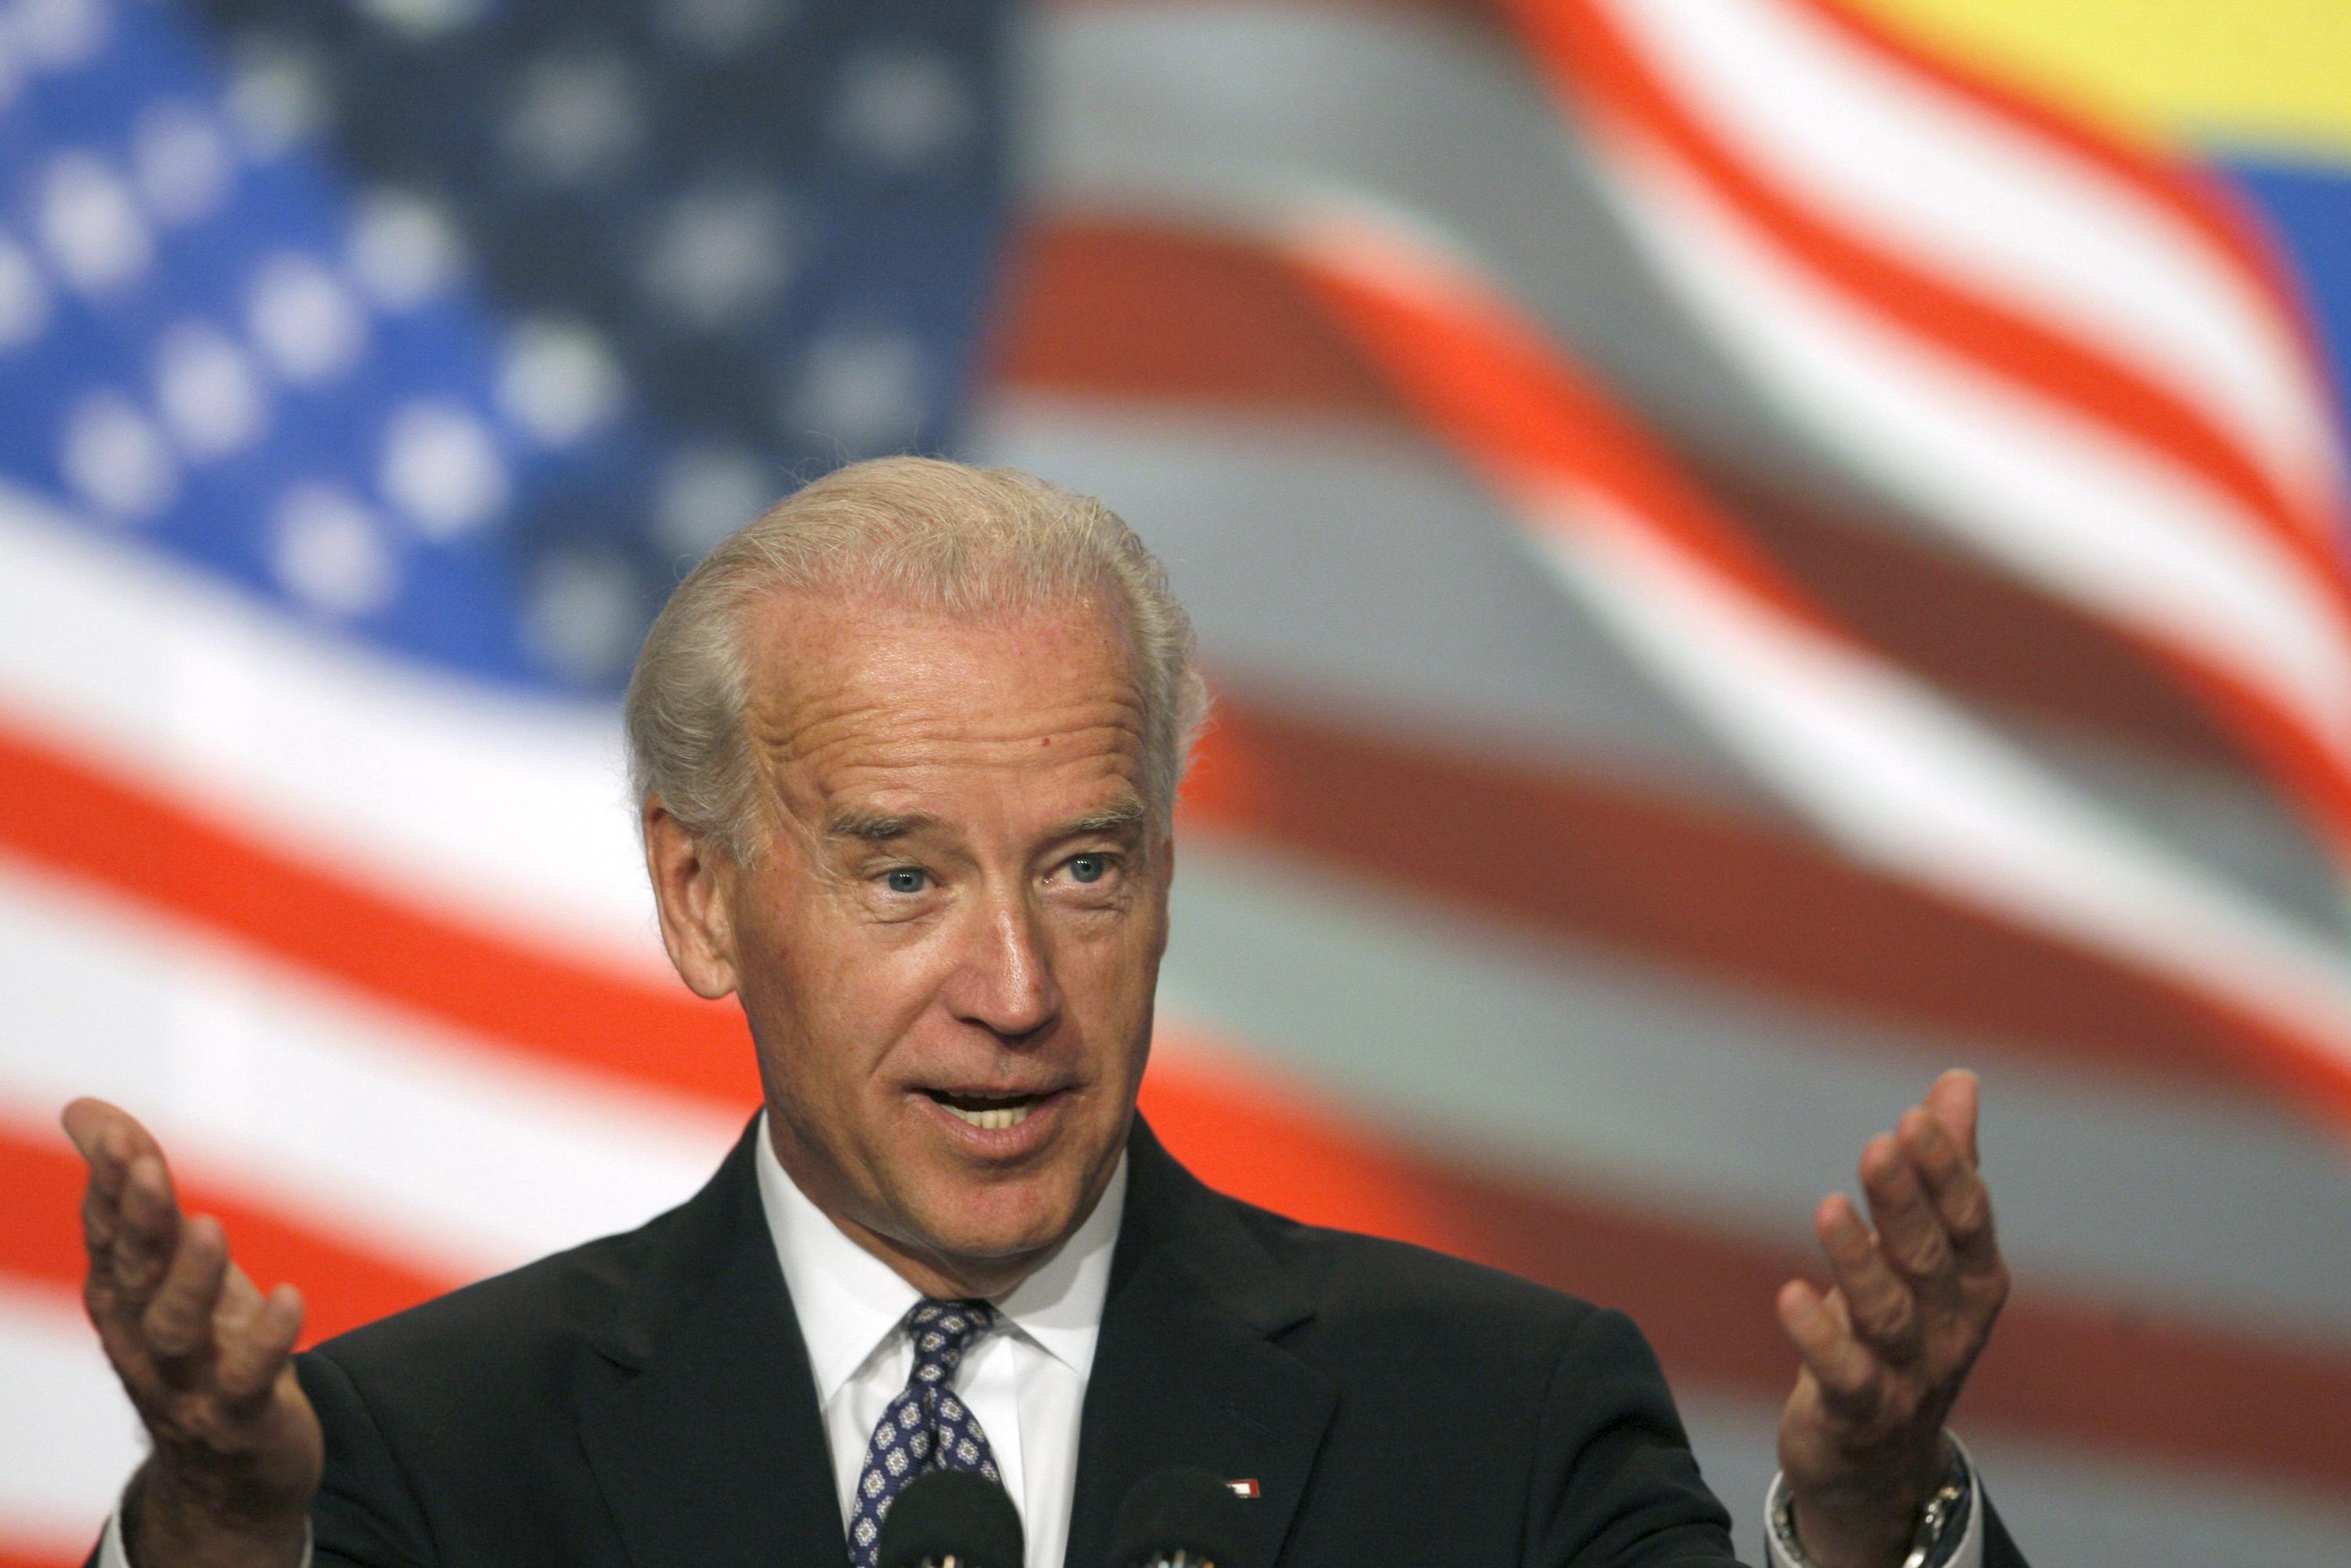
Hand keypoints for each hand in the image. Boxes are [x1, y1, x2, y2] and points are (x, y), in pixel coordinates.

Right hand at [62, 1099, 320, 1567]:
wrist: (230, 1471)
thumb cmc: (203, 1344)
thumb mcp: (173, 1265)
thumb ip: (135, 1191)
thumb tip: (83, 1109)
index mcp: (123, 1295)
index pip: (109, 1232)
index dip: (110, 1185)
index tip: (114, 1134)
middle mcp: (141, 1337)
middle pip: (134, 1273)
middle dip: (136, 1219)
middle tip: (144, 1166)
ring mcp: (186, 1381)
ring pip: (175, 1330)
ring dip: (190, 1278)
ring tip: (210, 1225)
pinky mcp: (238, 1415)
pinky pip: (248, 1379)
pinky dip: (267, 1341)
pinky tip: (289, 1297)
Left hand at [1773, 1071, 2008, 1567]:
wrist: (1881, 1461)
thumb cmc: (1906, 1332)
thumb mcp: (1930, 1253)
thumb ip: (1944, 1169)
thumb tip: (1959, 1081)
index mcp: (1974, 1282)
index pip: (1968, 1220)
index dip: (1945, 1171)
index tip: (1912, 1117)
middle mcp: (1951, 1329)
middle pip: (1928, 1259)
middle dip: (1905, 1201)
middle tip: (1878, 1145)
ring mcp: (1909, 1376)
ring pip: (1887, 1314)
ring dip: (1859, 1260)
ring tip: (1828, 1207)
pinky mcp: (1860, 1412)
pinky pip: (1844, 1376)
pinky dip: (1819, 1338)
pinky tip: (1790, 1296)